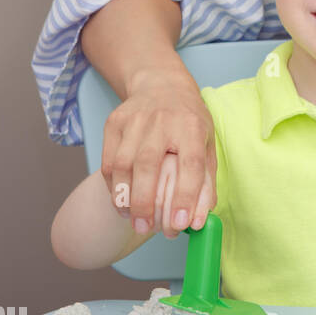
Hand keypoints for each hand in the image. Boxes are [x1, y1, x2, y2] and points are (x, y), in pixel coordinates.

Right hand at [101, 67, 216, 235]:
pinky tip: (121, 202)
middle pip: (147, 164)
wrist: (162, 86)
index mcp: (192, 126)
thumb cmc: (189, 123)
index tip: (179, 223)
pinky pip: (108, 161)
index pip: (189, 164)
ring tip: (132, 220)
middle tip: (146, 228)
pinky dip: (113, 186)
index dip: (184, 196)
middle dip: (145, 202)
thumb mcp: (207, 146)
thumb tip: (199, 220)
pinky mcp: (114, 122)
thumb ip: (206, 183)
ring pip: (122, 164)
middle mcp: (162, 121)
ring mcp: (134, 120)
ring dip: (124, 198)